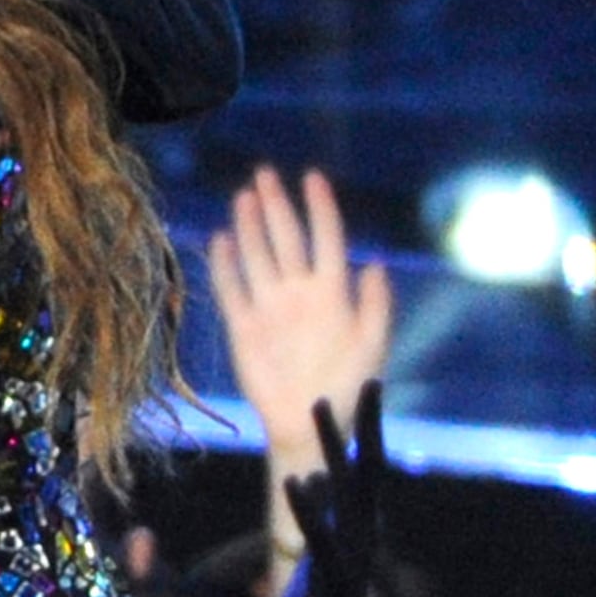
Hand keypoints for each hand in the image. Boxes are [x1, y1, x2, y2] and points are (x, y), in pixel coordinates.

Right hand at [209, 167, 392, 459]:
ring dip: (251, 227)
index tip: (312, 178)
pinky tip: (220, 240)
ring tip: (245, 197)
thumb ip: (374, 306)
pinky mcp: (243, 325)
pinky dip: (225, 265)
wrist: (308, 422)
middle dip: (277, 206)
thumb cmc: (347, 385)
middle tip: (265, 174)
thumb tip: (375, 265)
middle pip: (286, 239)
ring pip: (258, 256)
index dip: (321, 208)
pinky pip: (231, 289)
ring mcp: (269, 306)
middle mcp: (298, 292)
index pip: (327, 239)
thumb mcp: (372, 345)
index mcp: (332, 293)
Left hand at [274, 384, 396, 596]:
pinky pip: (320, 543)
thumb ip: (318, 517)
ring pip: (346, 498)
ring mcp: (348, 563)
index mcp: (355, 532)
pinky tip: (298, 481)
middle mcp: (359, 540)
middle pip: (367, 474)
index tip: (371, 384)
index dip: (367, 429)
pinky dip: (310, 512)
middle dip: (366, 427)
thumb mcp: (314, 557)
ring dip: (334, 451)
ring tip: (323, 406)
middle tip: (371, 379)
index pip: (365, 471)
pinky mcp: (330, 588)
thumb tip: (317, 478)